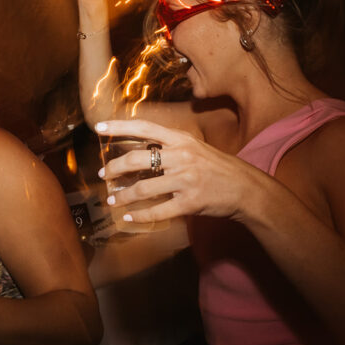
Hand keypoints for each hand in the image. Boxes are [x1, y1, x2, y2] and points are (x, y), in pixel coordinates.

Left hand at [96, 119, 267, 225]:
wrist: (246, 188)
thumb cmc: (218, 167)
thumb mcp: (196, 148)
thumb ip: (171, 146)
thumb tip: (140, 150)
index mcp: (181, 140)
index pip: (144, 127)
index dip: (119, 127)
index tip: (98, 127)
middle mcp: (181, 157)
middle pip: (136, 160)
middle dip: (113, 168)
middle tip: (102, 175)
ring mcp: (185, 180)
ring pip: (142, 189)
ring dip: (122, 196)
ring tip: (113, 200)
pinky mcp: (189, 203)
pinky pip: (157, 211)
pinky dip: (139, 216)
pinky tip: (128, 217)